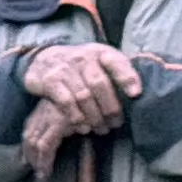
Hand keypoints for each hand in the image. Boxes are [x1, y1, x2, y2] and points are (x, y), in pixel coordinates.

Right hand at [20, 40, 142, 160]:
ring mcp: (64, 69)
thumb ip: (119, 71)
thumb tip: (137, 93)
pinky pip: (66, 102)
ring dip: (94, 116)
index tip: (135, 95)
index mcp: (99, 52)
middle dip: (110, 108)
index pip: (116, 62)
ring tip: (101, 129)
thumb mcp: (100, 61)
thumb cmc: (81, 65)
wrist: (44, 58)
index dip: (127, 77)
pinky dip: (76, 117)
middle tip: (116, 124)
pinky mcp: (49, 81)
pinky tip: (83, 127)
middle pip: (100, 84)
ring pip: (83, 96)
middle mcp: (82, 58)